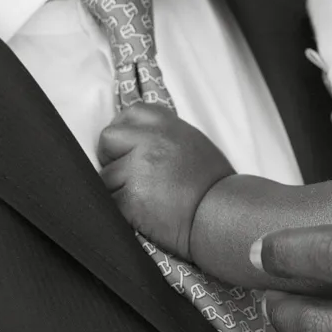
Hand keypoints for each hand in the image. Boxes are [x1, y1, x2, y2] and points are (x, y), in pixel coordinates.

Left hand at [96, 103, 233, 257]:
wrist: (226, 216)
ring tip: (147, 201)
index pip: (127, 115)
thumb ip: (162, 137)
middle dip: (113, 158)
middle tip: (132, 177)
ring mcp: (139, 169)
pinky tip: (144, 216)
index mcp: (167, 125)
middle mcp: (152, 141)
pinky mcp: (131, 198)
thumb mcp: (192, 144)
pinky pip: (110, 204)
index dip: (125, 135)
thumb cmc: (214, 186)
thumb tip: (134, 140)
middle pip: (107, 138)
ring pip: (105, 177)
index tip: (130, 150)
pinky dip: (122, 213)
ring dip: (118, 191)